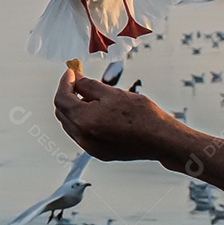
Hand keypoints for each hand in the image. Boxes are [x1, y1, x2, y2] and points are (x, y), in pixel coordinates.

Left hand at [53, 68, 184, 162]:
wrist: (161, 139)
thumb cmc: (142, 116)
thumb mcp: (112, 93)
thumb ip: (88, 85)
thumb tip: (76, 79)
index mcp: (84, 121)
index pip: (62, 99)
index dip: (64, 82)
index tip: (71, 72)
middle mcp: (83, 137)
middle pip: (63, 113)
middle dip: (67, 95)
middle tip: (77, 80)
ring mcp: (90, 147)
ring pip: (71, 125)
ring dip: (74, 108)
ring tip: (88, 94)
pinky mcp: (99, 152)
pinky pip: (82, 134)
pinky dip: (83, 120)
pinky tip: (96, 111)